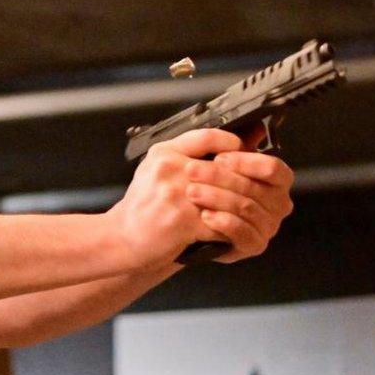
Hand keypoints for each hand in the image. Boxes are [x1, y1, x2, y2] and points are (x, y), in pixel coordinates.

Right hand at [108, 129, 243, 267]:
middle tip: (253, 187)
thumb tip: (230, 144)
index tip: (242, 154)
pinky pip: (219, 222)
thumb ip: (187, 155)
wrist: (121, 237)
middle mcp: (168, 170)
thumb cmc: (142, 206)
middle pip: (223, 167)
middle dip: (244, 179)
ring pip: (225, 196)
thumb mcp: (156, 169)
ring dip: (240, 206)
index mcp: (163, 153)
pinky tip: (231, 229)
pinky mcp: (182, 222)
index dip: (233, 144)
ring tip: (245, 210)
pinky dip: (229, 228)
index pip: (208, 136)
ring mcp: (176, 196)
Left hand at [182, 147, 293, 262]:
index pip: (272, 168)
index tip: (219, 158)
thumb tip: (256, 126)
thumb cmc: (204, 189)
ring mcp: (268, 226)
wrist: (185, 225)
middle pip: (254, 187)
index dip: (247, 162)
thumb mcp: (211, 163)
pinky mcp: (254, 245)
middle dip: (220, 177)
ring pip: (246, 208)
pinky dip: (223, 222)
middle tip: (191, 170)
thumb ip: (232, 144)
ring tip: (191, 192)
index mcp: (274, 181)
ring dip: (216, 198)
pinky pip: (244, 233)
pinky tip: (205, 216)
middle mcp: (277, 203)